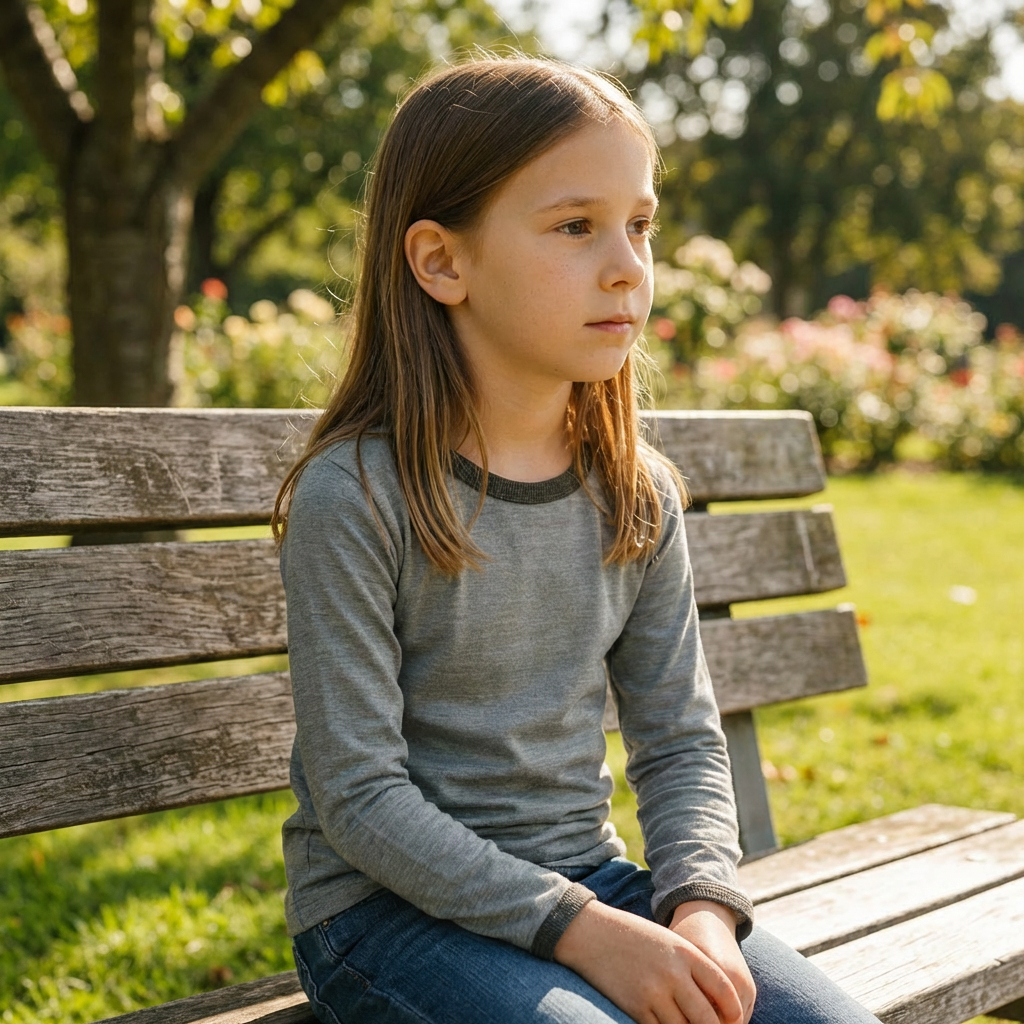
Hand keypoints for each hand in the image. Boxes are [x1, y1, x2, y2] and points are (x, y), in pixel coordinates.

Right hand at [553, 899, 744, 1023]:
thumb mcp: (668, 941)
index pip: (723, 990)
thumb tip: (716, 1002)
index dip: (734, 1011)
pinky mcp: (635, 1007)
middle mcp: (673, 974)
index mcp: (686, 953)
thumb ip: (693, 967)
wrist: (591, 932)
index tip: (735, 1020)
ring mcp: (654, 993)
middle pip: (708, 1018)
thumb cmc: (635, 936)